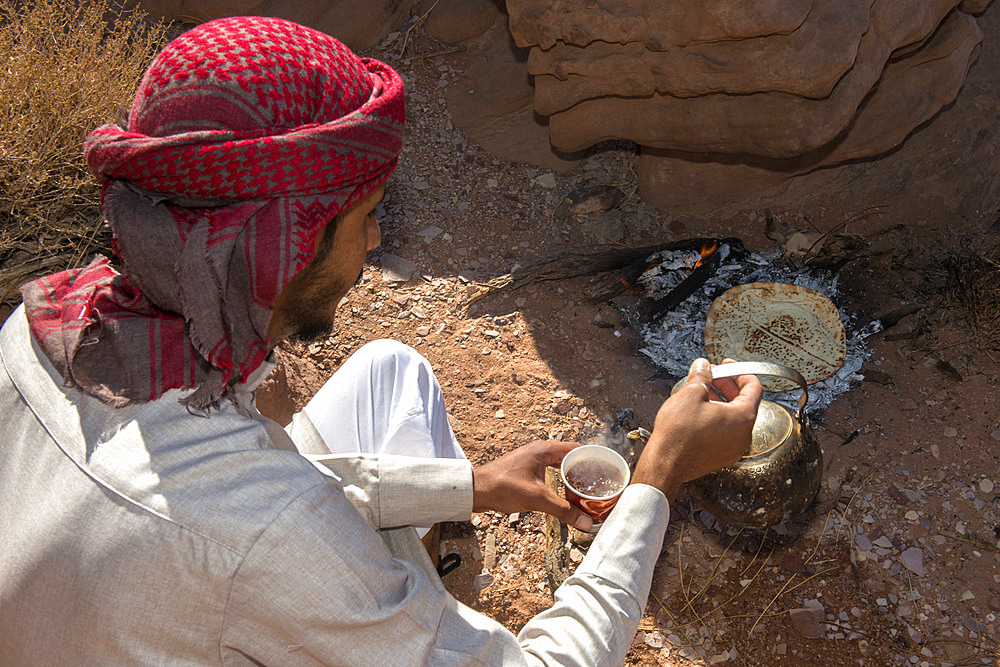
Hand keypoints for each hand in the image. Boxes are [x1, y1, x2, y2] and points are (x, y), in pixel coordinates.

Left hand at [473, 440, 594, 530]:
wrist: (475, 490)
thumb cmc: (502, 487)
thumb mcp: (537, 499)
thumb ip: (563, 510)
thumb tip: (586, 522)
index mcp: (544, 449)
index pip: (577, 448)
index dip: (593, 457)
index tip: (607, 467)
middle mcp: (539, 451)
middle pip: (570, 456)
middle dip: (585, 469)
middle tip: (601, 482)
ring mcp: (532, 460)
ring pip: (560, 465)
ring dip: (573, 475)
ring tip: (587, 488)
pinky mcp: (526, 470)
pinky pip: (550, 472)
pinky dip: (561, 480)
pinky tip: (566, 493)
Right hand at [631, 358, 762, 500]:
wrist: (665, 464)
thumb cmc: (678, 435)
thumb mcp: (690, 394)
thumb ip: (702, 376)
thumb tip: (703, 367)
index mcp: (743, 417)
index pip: (754, 387)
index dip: (739, 372)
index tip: (726, 366)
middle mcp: (743, 435)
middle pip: (745, 402)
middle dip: (728, 386)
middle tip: (712, 377)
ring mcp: (733, 448)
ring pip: (734, 419)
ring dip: (721, 402)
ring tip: (702, 393)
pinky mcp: (721, 456)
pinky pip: (725, 433)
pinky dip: (716, 419)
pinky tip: (698, 413)